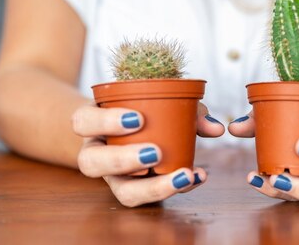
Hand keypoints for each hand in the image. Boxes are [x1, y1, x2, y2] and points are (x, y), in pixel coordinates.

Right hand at [71, 101, 224, 206]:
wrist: (130, 129)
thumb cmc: (144, 109)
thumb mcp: (159, 101)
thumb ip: (187, 110)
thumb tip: (215, 128)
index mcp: (92, 123)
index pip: (83, 122)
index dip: (105, 122)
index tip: (139, 119)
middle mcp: (96, 152)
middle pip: (91, 163)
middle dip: (123, 160)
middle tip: (156, 152)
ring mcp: (112, 176)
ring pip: (120, 191)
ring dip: (152, 186)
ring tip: (184, 174)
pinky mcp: (132, 190)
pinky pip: (149, 197)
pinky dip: (175, 187)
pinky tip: (198, 176)